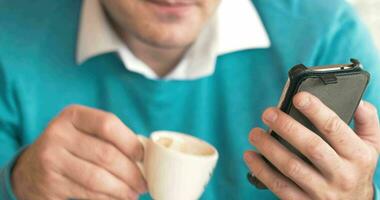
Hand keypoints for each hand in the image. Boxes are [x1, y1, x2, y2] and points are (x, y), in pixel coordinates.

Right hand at [11, 105, 146, 199]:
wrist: (30, 169)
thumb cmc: (71, 148)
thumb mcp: (83, 133)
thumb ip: (109, 138)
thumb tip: (144, 157)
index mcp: (73, 115)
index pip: (108, 124)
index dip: (130, 142)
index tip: (143, 157)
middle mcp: (58, 133)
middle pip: (106, 154)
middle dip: (131, 172)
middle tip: (144, 183)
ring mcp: (51, 159)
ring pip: (97, 177)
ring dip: (122, 189)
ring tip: (134, 193)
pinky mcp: (49, 183)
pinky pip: (87, 192)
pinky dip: (107, 197)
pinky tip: (118, 198)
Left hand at [244, 92, 379, 199]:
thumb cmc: (356, 170)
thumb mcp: (371, 147)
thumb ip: (367, 122)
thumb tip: (358, 101)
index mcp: (357, 156)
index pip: (335, 128)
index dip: (316, 110)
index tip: (298, 97)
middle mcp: (341, 175)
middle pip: (311, 146)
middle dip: (287, 127)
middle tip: (268, 113)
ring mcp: (322, 192)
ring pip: (291, 167)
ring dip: (269, 148)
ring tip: (255, 133)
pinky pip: (279, 186)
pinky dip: (262, 170)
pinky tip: (250, 156)